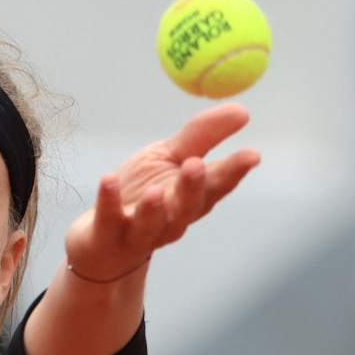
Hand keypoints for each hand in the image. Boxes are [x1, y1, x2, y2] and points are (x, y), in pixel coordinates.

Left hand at [64, 103, 260, 281]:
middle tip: (195, 165)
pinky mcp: (107, 237)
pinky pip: (109, 221)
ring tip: (155, 190)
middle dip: (194, 188)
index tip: (252, 154)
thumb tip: (243, 111)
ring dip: (154, 208)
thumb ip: (202, 136)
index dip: (234, 171)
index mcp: (191, 199)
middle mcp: (171, 220)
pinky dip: (109, 201)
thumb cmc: (141, 194)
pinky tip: (109, 180)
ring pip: (151, 224)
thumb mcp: (168, 158)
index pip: (217, 185)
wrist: (102, 243)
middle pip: (187, 208)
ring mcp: (139, 232)